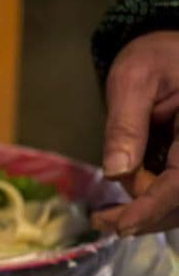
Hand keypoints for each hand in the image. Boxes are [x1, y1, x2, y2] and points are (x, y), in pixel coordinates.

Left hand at [93, 31, 178, 235]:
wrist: (168, 49)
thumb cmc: (152, 58)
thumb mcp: (131, 81)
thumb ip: (125, 126)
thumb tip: (117, 172)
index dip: (154, 206)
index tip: (122, 225)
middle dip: (146, 215)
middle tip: (103, 222)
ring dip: (148, 212)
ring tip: (107, 216)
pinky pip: (177, 191)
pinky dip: (153, 202)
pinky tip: (125, 205)